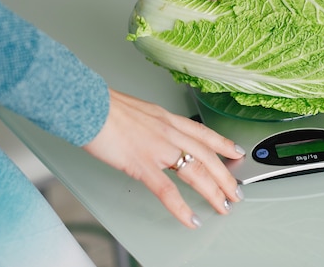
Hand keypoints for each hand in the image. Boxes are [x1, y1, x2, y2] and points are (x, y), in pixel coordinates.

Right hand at [82, 88, 244, 227]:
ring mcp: (157, 148)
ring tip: (223, 206)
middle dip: (225, 175)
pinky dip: (182, 208)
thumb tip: (150, 132)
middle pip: (207, 155)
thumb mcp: (135, 110)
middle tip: (236, 191)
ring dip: (213, 192)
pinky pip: (168, 191)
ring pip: (196, 172)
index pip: (202, 132)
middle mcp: (168, 131)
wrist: (87, 104)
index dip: (223, 143)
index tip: (236, 151)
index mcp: (165, 118)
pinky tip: (190, 219)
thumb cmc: (103, 106)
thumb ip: (148, 123)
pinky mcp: (142, 164)